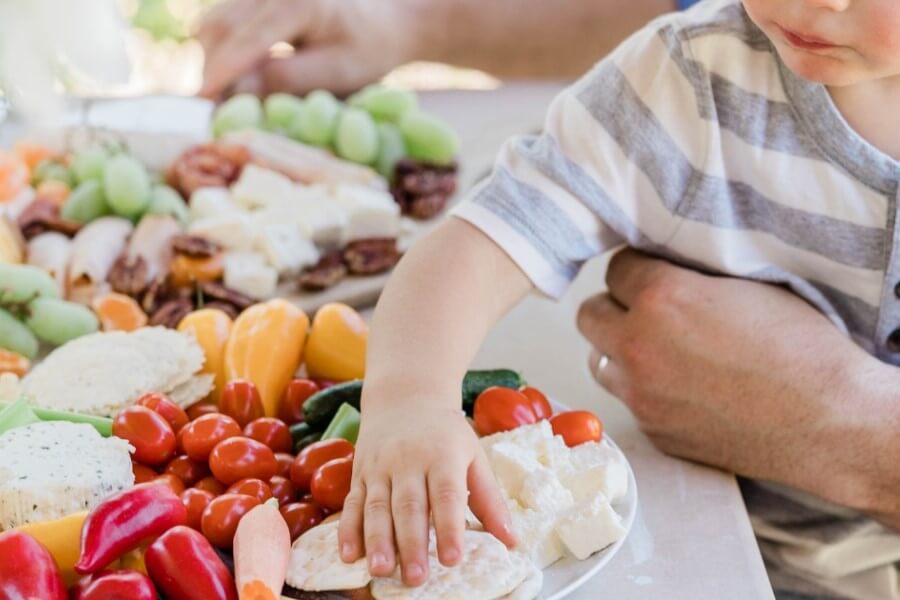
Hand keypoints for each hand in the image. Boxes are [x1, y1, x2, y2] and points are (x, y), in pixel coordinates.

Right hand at [196, 0, 415, 97]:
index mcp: (298, 1)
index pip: (248, 38)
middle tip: (211, 111)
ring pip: (215, 23)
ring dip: (213, 62)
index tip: (200, 101)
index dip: (222, 71)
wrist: (384, 22)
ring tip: (225, 98)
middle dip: (212, 70)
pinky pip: (224, 22)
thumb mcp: (338, 73)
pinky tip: (236, 79)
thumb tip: (237, 89)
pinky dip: (223, 52)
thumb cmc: (367, 51)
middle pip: (221, 26)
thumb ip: (288, 79)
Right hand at [337, 398, 514, 585]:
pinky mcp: (359, 472)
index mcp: (442, 456)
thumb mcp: (474, 456)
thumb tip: (512, 541)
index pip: (446, 495)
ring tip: (381, 570)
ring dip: (377, 541)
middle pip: (409, 505)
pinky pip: (352, 502)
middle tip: (416, 578)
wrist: (406, 396)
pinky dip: (348, 530)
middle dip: (411, 544)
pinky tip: (349, 555)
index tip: (452, 559)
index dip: (449, 527)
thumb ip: (490, 500)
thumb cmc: (446, 433)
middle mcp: (408, 460)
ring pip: (377, 506)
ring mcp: (380, 466)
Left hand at [576, 249, 891, 513]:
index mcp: (661, 298)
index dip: (637, 269)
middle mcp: (638, 346)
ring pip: (599, 360)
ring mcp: (641, 395)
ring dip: (619, 351)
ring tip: (657, 350)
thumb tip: (666, 268)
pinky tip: (682, 388)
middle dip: (615, 307)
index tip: (653, 274)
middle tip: (644, 310)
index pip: (615, 268)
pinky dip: (645, 390)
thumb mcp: (746, 286)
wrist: (829, 422)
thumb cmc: (802, 349)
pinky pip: (629, 400)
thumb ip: (691, 275)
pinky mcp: (653, 430)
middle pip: (589, 314)